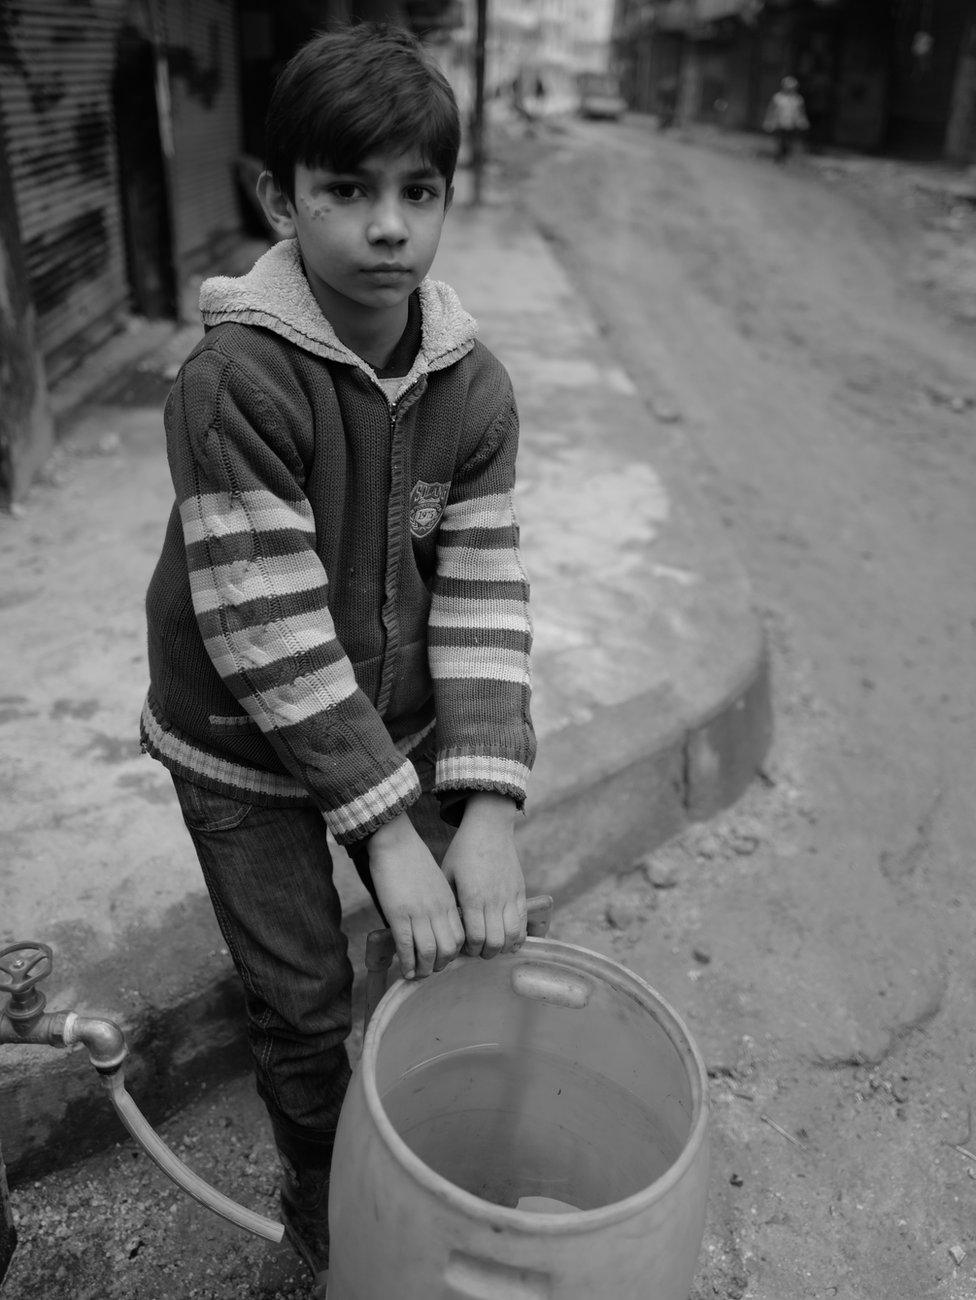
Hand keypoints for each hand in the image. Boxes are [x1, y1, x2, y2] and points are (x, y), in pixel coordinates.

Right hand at [369, 813, 463, 979]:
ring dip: (424, 969)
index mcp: (449, 901)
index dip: (454, 954)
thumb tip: (435, 924)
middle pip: (449, 948)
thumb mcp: (436, 882)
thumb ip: (439, 903)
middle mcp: (438, 910)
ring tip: (417, 974)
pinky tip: (403, 970)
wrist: (395, 842)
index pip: (460, 937)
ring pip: (429, 952)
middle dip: (440, 966)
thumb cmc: (413, 860)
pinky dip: (406, 962)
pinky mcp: (398, 914)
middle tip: (430, 970)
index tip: (443, 960)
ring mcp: (419, 913)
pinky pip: (406, 946)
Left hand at [442, 793, 526, 958]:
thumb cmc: (463, 850)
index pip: (475, 937)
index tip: (463, 947)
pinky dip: (518, 935)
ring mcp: (510, 896)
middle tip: (478, 950)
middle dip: (486, 952)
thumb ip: (449, 901)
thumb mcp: (447, 874)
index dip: (470, 949)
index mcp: (473, 896)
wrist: (489, 827)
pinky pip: (523, 921)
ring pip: (513, 936)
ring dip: (503, 947)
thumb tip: (445, 926)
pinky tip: (510, 938)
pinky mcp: (520, 892)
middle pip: (495, 942)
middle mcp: (493, 899)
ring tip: (493, 946)